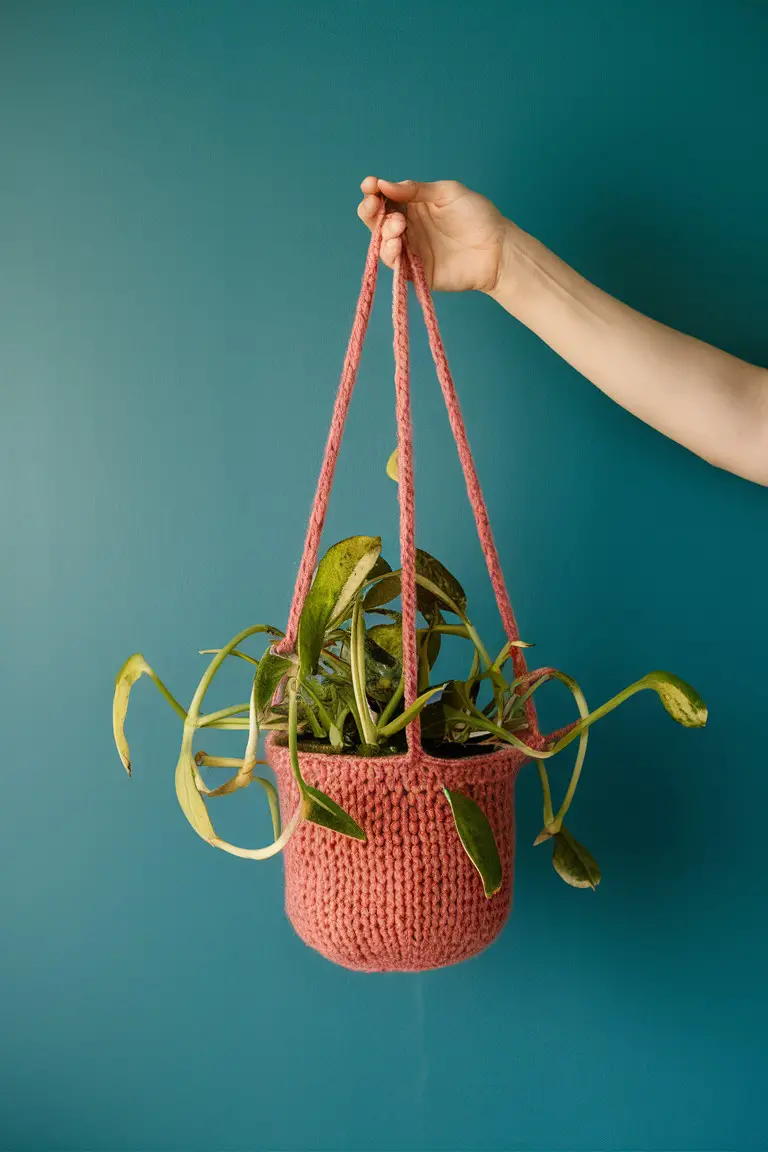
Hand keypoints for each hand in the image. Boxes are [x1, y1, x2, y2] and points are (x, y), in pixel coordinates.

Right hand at [357, 177, 511, 292]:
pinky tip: (395, 243)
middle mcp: (409, 228)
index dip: (373, 192)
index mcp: (414, 206)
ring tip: (398, 225)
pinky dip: (390, 254)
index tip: (369, 184)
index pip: (386, 198)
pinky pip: (395, 265)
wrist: (497, 248)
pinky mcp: (416, 271)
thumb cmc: (477, 216)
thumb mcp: (447, 192)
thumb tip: (385, 185)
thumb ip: (416, 189)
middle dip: (369, 211)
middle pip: (377, 221)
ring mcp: (411, 250)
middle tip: (373, 204)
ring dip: (383, 232)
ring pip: (382, 243)